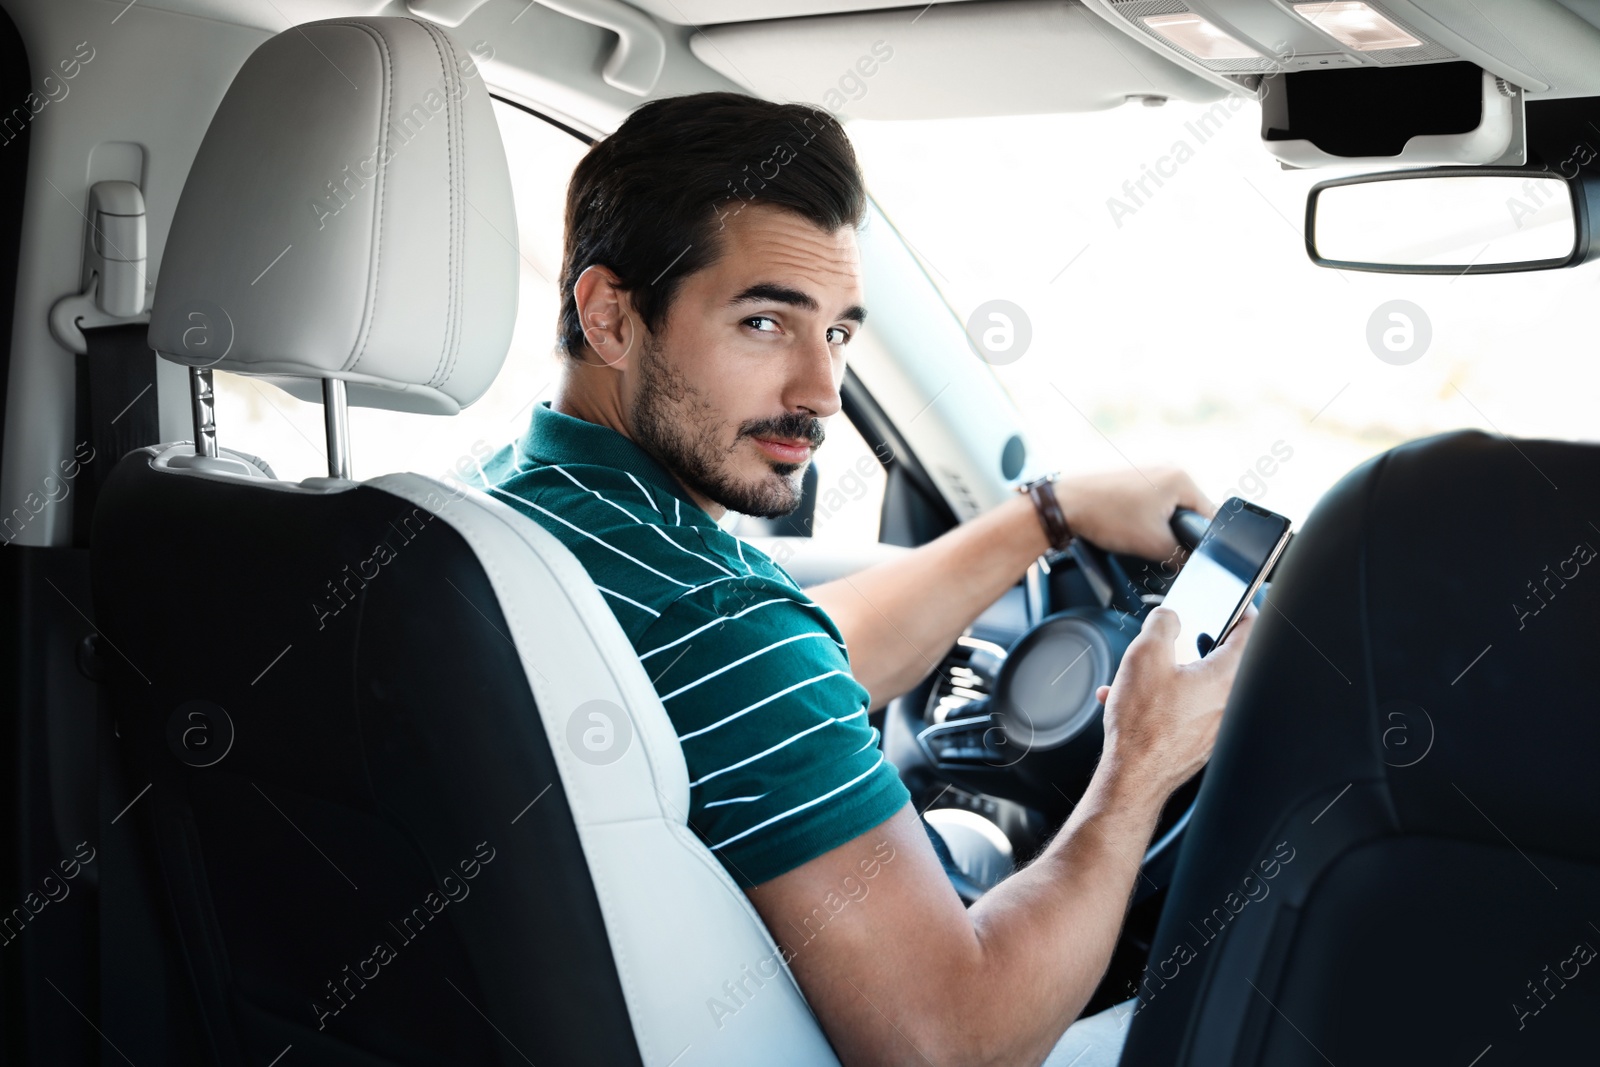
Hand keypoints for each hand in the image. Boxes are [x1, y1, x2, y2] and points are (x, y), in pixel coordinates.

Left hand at [1054, 467, 1214, 561]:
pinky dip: (1146, 518)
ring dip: (1162, 527)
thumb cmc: (1105, 516)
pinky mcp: (1133, 478)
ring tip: (1142, 536)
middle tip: (1162, 548)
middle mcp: (1168, 469)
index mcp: (1181, 479)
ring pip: (1170, 509)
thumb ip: (1182, 555)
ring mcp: (1149, 471)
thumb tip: (1195, 563)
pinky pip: (1152, 503)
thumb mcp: (1154, 544)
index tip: (1194, 557)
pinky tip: (1131, 527)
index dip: (1204, 541)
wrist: (1064, 504)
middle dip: (1180, 534)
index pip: (1210, 515)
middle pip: (1190, 511)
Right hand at [1092, 603, 1257, 799]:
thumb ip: (1161, 624)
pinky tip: (1137, 700)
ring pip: (1203, 684)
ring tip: (1146, 672)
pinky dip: (1168, 698)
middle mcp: (1229, 702)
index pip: (1251, 630)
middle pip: (1225, 657)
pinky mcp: (1202, 740)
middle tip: (1180, 635)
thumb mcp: (1144, 655)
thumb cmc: (1143, 725)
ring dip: (1176, 672)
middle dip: (1199, 642)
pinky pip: (1190, 708)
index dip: (1241, 608)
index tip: (1231, 602)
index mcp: (1226, 676)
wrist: (1134, 777)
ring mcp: (1218, 724)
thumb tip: (1169, 617)